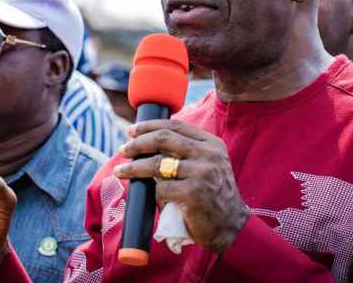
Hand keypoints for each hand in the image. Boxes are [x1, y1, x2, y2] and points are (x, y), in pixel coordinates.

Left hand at [113, 119, 247, 252]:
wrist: (231, 227)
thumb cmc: (212, 195)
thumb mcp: (208, 165)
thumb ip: (186, 152)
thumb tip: (146, 142)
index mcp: (211, 144)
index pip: (175, 126)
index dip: (149, 126)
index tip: (132, 130)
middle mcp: (208, 154)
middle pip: (163, 138)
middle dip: (138, 143)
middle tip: (123, 149)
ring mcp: (202, 173)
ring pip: (156, 163)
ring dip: (134, 167)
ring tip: (121, 171)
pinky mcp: (193, 194)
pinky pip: (161, 188)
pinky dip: (154, 194)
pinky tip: (155, 199)